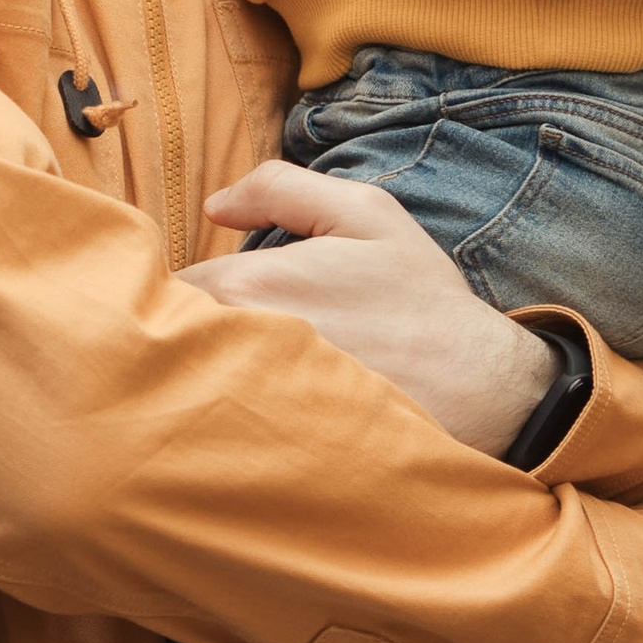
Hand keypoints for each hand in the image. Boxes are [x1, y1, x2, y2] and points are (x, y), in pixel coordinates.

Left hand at [180, 160, 554, 451]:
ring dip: (201, 378)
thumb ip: (280, 188)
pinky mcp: (264, 455)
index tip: (212, 294)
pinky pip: (217, 433)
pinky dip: (227, 422)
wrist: (476, 389)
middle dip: (182, 332)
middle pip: (166, 339)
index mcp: (247, 286)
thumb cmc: (420, 300)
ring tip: (244, 376)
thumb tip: (216, 204)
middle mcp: (235, 349)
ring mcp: (246, 409)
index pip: (168, 284)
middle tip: (225, 335)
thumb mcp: (366, 213)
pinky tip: (262, 416)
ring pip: (189, 386)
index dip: (182, 286)